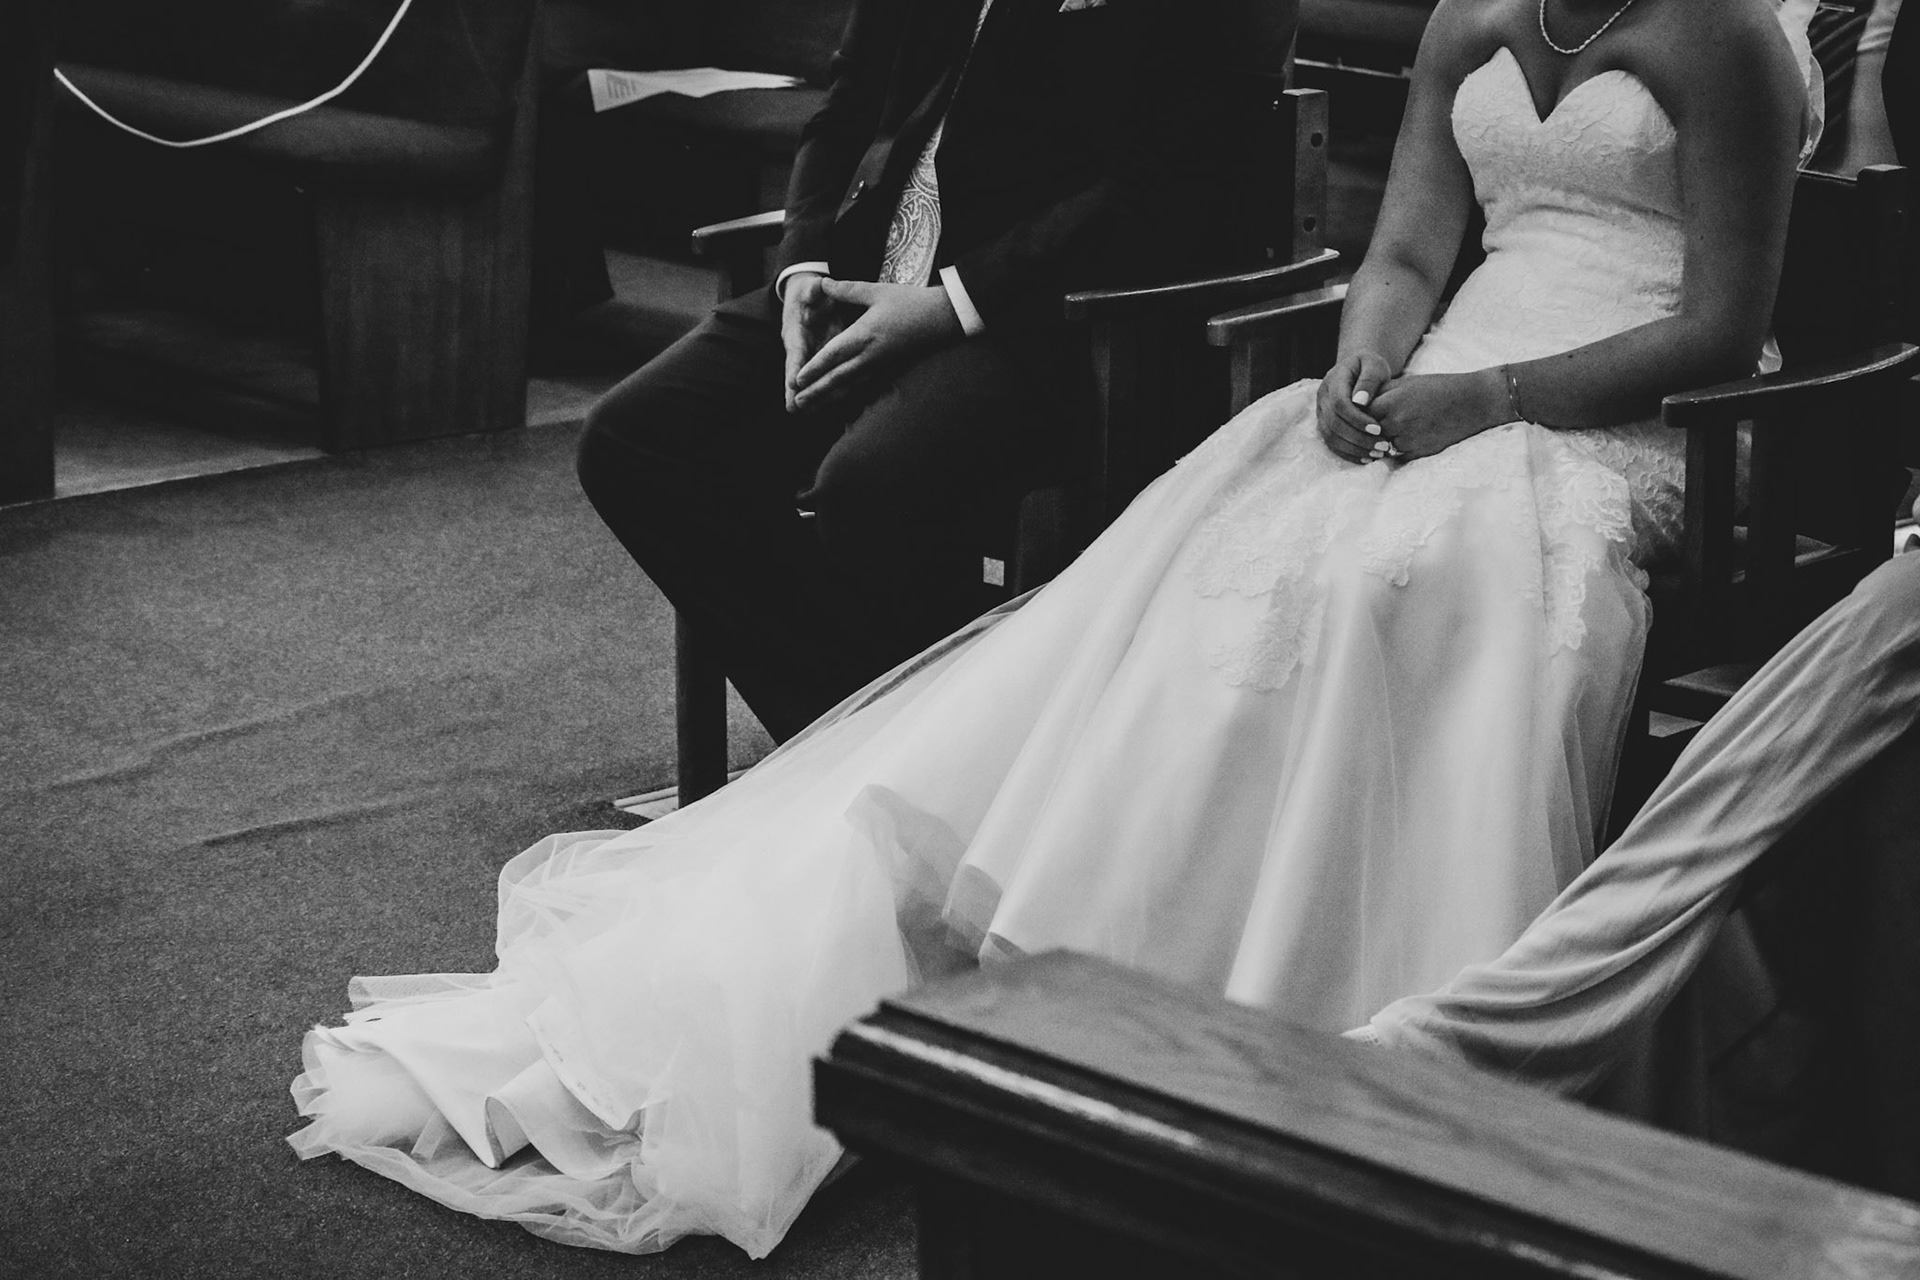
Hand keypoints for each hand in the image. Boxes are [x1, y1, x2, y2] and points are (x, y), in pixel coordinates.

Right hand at [781, 272, 842, 412]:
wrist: (810, 295)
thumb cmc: (810, 291)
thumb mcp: (812, 287)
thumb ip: (814, 289)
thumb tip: (817, 285)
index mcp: (796, 331)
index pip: (796, 351)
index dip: (795, 366)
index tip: (793, 382)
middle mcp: (799, 346)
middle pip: (796, 371)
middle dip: (794, 390)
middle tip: (793, 408)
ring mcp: (807, 354)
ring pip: (807, 378)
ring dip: (807, 395)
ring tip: (805, 414)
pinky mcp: (817, 358)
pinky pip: (819, 376)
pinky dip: (821, 390)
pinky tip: (825, 406)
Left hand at [790, 278, 963, 411]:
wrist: (943, 318)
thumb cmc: (910, 302)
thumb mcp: (877, 291)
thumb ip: (847, 290)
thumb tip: (823, 283)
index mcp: (864, 334)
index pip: (834, 355)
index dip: (814, 369)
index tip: (797, 379)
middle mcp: (870, 355)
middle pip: (838, 378)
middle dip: (816, 392)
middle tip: (796, 403)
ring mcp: (880, 365)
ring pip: (850, 387)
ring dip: (829, 399)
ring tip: (811, 408)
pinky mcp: (888, 370)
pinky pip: (864, 387)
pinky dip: (848, 397)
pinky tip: (838, 403)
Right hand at [1316, 351, 1392, 463]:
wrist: (1359, 369)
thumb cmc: (1370, 365)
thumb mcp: (1374, 364)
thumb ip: (1369, 379)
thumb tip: (1360, 401)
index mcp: (1333, 380)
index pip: (1339, 404)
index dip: (1357, 419)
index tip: (1378, 429)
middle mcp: (1322, 397)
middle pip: (1334, 424)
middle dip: (1358, 438)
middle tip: (1382, 446)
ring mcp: (1321, 412)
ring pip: (1330, 437)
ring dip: (1354, 449)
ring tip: (1378, 454)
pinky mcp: (1324, 424)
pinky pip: (1332, 443)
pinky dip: (1348, 453)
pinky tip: (1367, 457)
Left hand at [1369, 369, 1509, 461]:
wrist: (1473, 403)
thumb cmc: (1438, 388)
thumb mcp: (1407, 383)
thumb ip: (1381, 393)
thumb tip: (1358, 402)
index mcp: (1393, 402)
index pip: (1361, 413)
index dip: (1360, 413)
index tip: (1360, 412)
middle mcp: (1397, 422)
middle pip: (1368, 432)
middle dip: (1368, 429)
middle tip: (1368, 426)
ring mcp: (1407, 440)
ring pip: (1381, 445)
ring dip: (1381, 441)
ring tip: (1388, 433)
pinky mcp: (1418, 453)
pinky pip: (1397, 455)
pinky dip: (1397, 449)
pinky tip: (1405, 440)